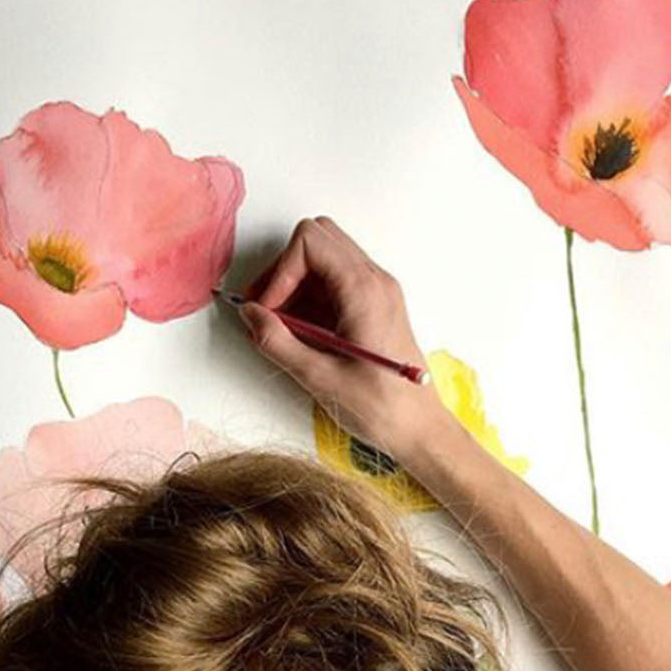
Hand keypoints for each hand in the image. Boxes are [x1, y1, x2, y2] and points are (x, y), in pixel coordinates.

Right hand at [238, 216, 455, 463]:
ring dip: (295, 286)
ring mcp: (378, 292)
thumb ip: (277, 342)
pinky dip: (311, 299)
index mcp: (365, 290)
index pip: (310, 242)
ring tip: (279, 328)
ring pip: (326, 260)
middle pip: (318, 241)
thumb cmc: (382, 408)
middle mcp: (375, 281)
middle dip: (284, 271)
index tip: (268, 309)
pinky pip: (337, 284)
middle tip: (266, 310)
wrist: (420, 429)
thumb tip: (250, 315)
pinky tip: (299, 335)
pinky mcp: (377, 307)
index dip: (279, 271)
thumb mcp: (320, 378)